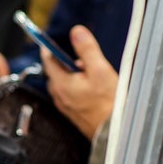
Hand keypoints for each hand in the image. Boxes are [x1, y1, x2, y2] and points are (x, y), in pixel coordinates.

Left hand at [43, 25, 117, 139]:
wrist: (115, 131)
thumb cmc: (109, 103)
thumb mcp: (100, 70)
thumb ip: (87, 50)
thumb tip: (76, 32)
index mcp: (61, 84)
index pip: (48, 60)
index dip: (48, 47)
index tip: (48, 39)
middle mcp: (59, 95)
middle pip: (56, 71)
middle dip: (66, 61)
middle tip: (84, 59)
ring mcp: (65, 105)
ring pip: (63, 82)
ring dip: (73, 74)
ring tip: (93, 74)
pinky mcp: (73, 112)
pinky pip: (70, 93)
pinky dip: (77, 85)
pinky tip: (93, 87)